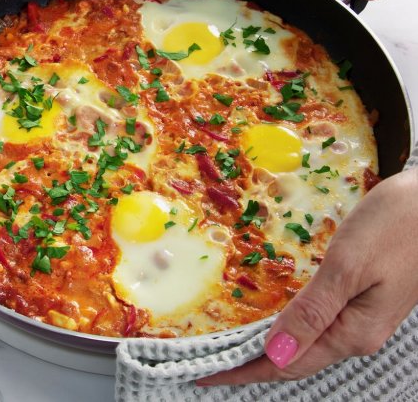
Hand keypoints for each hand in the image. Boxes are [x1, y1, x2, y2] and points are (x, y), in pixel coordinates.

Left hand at [197, 167, 417, 386]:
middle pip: (293, 358)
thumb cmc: (396, 227)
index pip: (286, 364)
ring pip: (304, 341)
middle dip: (249, 363)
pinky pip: (315, 322)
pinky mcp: (359, 296)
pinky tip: (272, 319)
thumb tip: (277, 354)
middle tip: (209, 361)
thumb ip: (313, 312)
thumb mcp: (348, 268)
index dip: (243, 371)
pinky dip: (286, 325)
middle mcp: (355, 332)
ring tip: (232, 346)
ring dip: (266, 346)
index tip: (205, 374)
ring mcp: (359, 315)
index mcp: (352, 332)